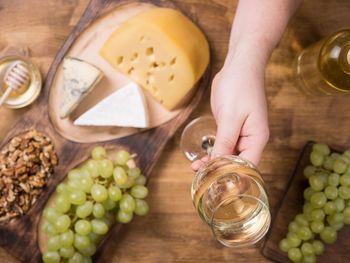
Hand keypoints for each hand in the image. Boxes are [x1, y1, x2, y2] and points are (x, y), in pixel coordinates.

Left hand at [191, 55, 268, 170]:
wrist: (238, 66)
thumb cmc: (240, 86)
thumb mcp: (231, 116)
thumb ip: (225, 141)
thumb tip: (219, 163)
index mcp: (257, 138)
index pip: (248, 166)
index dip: (233, 177)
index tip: (216, 184)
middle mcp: (250, 139)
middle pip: (237, 163)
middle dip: (220, 172)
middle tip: (201, 179)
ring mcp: (240, 134)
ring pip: (227, 155)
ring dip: (213, 163)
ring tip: (195, 169)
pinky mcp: (230, 128)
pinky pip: (222, 145)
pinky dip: (212, 153)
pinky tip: (200, 159)